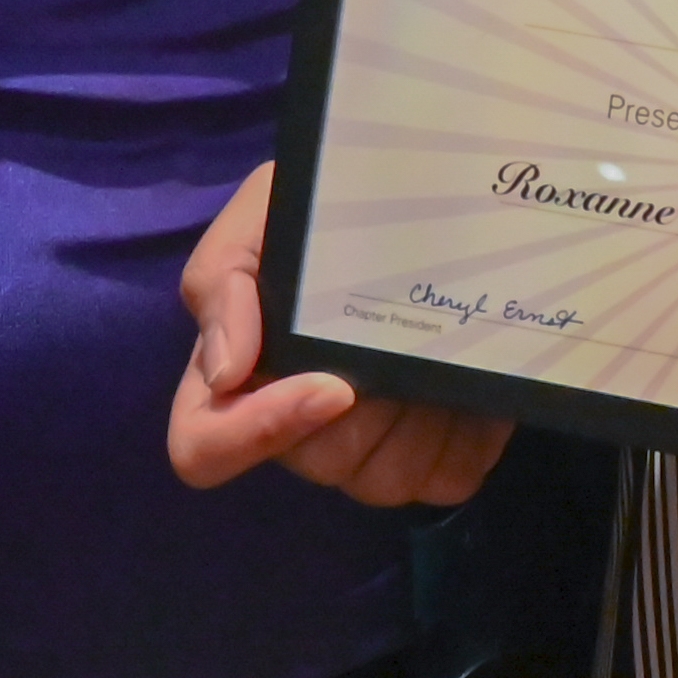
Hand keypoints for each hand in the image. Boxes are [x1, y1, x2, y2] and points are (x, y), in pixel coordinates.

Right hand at [168, 163, 515, 506]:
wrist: (420, 197)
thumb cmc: (322, 206)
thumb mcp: (261, 211)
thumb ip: (224, 276)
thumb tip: (225, 373)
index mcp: (239, 376)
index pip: (204, 450)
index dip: (257, 433)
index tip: (330, 385)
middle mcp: (297, 429)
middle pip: (314, 462)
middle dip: (362, 406)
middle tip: (400, 336)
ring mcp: (368, 449)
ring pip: (380, 480)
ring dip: (416, 420)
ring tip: (440, 348)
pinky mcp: (436, 457)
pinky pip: (446, 478)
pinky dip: (467, 437)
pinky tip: (472, 384)